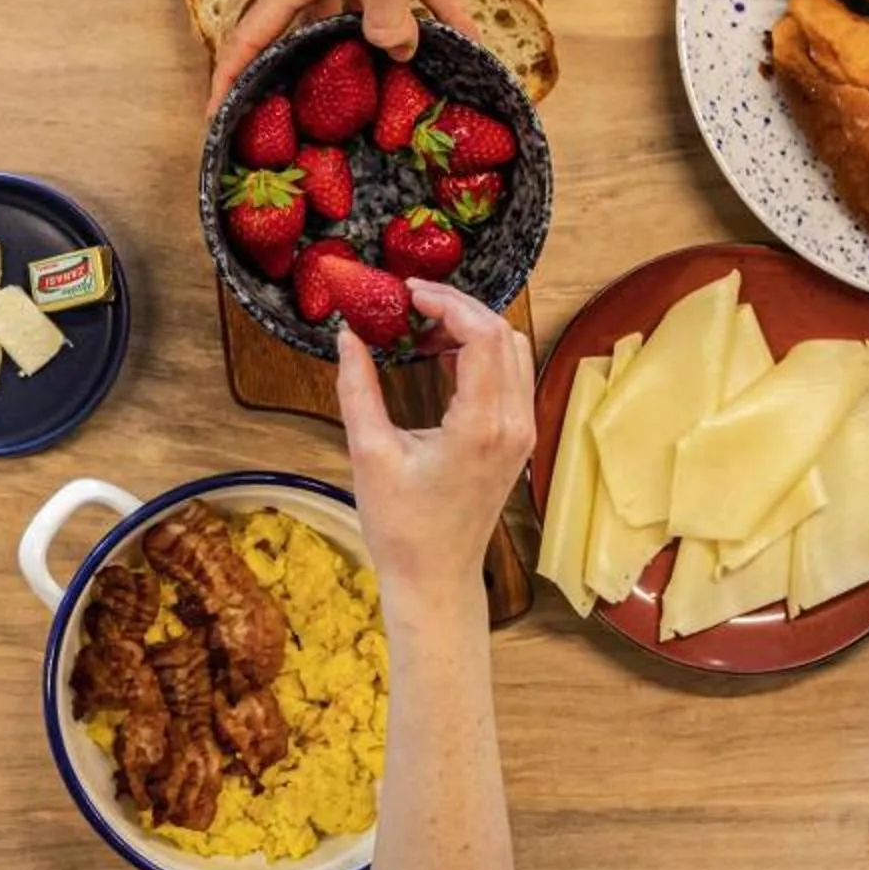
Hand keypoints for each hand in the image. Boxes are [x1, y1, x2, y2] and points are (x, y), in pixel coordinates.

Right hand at [206, 0, 493, 110]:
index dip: (232, 73)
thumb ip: (387, 18)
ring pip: (368, 15)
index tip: (216, 114)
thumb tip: (396, 53)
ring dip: (385, 49)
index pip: (257, 30)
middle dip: (310, 70)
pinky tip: (472, 46)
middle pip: (309, 28)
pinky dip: (443, 16)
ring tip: (397, 95)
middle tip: (314, 120)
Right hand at [335, 280, 534, 604]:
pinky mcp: (517, 439)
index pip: (482, 335)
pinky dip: (480, 354)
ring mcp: (521, 433)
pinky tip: (441, 357)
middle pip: (503, 333)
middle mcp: (512, 425)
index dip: (448, 302)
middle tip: (412, 300)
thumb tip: (347, 336)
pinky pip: (510, 376)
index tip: (409, 291)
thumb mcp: (369, 453)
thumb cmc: (403, 528)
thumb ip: (357, 388)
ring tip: (422, 328)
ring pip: (513, 351)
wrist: (435, 577)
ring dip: (472, 328)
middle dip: (458, 307)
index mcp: (480, 427)